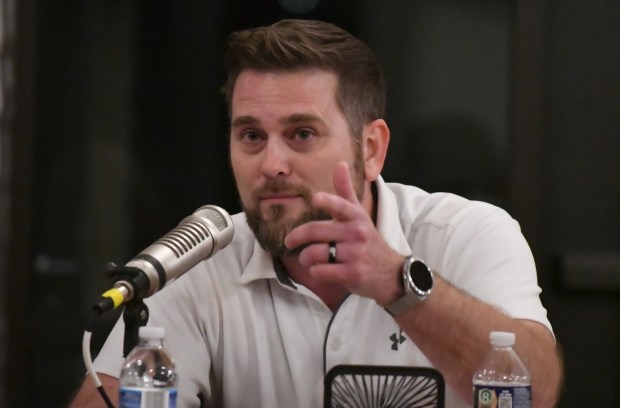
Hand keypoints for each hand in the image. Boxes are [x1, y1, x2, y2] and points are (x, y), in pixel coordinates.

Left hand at [284, 161, 403, 304]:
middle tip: (289, 242)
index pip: (341, 206)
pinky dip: (315, 271)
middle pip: (316, 231)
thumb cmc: (366, 239)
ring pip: (315, 253)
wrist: (389, 272)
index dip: (328, 201)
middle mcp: (356, 233)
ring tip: (306, 259)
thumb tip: (340, 163)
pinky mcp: (352, 274)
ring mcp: (355, 254)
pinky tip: (319, 270)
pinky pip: (322, 271)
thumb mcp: (358, 214)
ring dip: (305, 257)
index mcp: (355, 216)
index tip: (316, 199)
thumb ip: (345, 190)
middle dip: (296, 237)